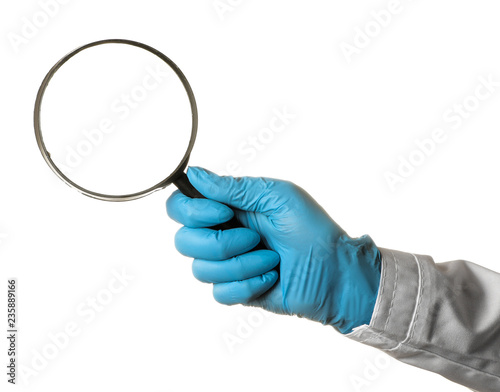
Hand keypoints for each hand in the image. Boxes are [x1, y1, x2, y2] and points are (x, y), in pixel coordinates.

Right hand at [167, 167, 380, 333]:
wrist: (336, 272)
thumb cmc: (313, 231)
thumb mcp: (277, 196)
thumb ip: (233, 188)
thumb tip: (194, 173)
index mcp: (228, 209)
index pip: (181, 207)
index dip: (192, 211)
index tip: (223, 212)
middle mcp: (223, 235)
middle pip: (183, 241)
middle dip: (220, 242)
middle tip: (254, 237)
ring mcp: (228, 265)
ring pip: (199, 270)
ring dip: (241, 264)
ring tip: (271, 259)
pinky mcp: (237, 291)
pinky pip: (219, 293)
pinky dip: (247, 285)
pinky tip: (270, 277)